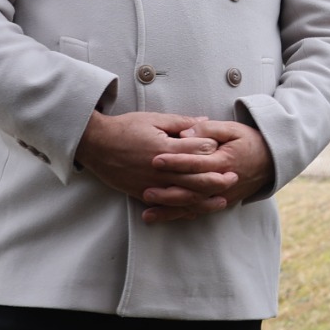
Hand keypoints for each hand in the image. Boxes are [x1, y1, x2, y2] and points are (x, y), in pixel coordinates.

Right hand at [75, 108, 216, 198]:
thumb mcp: (154, 119)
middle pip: (196, 179)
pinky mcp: (143, 194)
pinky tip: (196, 211)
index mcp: (165, 148)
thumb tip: (205, 122)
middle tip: (234, 178)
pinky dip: (184, 210)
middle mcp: (160, 170)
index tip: (225, 149)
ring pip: (185, 197)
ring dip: (206, 200)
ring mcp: (151, 184)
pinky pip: (168, 206)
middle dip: (218, 180)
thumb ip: (181, 123)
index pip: (198, 151)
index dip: (213, 150)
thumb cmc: (125, 128)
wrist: (96, 144)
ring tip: (222, 199)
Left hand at [138, 120, 274, 222]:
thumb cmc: (248, 141)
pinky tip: (162, 218)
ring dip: (170, 210)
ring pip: (193, 205)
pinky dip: (179, 216)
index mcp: (224, 161)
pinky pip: (198, 211)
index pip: (196, 163)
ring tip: (148, 212)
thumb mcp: (231, 129)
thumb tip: (185, 133)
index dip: (176, 162)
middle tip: (145, 190)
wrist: (270, 161)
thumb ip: (207, 130)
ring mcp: (222, 196)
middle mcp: (223, 182)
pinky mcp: (221, 203)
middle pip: (192, 189)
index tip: (155, 160)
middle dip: (168, 191)